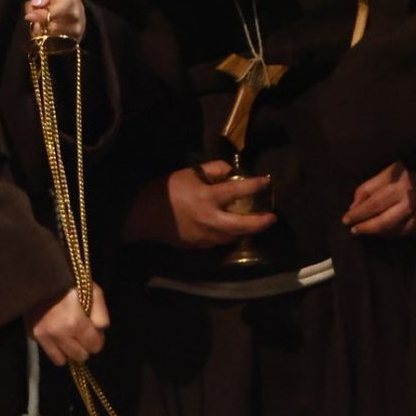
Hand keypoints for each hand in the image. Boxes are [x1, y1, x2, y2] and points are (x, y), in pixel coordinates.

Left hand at [25, 0, 85, 40]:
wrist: (75, 7)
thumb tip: (36, 3)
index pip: (55, 11)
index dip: (40, 15)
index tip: (29, 15)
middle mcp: (75, 17)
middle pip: (51, 27)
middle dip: (37, 22)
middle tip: (33, 14)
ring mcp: (75, 32)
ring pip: (49, 37)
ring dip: (39, 30)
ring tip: (40, 20)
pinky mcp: (72, 44)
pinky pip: (52, 45)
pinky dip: (43, 38)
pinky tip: (44, 29)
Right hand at [25, 284, 109, 365]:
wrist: (40, 274)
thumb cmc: (71, 281)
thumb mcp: (94, 292)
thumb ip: (101, 314)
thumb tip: (100, 331)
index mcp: (75, 323)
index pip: (94, 346)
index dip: (97, 339)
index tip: (94, 331)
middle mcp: (58, 334)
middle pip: (79, 356)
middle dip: (84, 346)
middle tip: (82, 333)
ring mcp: (43, 336)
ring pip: (61, 360)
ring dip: (68, 351)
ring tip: (69, 337)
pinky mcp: (33, 334)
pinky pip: (48, 351)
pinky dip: (54, 346)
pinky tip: (56, 332)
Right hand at [121, 162, 276, 247]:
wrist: (143, 215)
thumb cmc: (166, 190)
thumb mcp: (189, 173)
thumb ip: (212, 170)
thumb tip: (230, 171)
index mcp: (207, 198)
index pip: (238, 191)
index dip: (254, 186)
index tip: (266, 182)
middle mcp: (210, 220)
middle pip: (242, 226)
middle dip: (260, 223)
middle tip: (272, 218)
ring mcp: (204, 236)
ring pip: (232, 237)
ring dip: (245, 231)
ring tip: (254, 224)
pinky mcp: (198, 245)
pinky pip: (219, 241)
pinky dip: (229, 235)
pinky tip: (232, 230)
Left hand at [343, 162, 415, 235]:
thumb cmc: (396, 174)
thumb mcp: (379, 176)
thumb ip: (364, 192)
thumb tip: (353, 209)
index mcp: (398, 188)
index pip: (374, 204)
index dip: (359, 214)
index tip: (346, 220)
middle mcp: (408, 202)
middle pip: (383, 221)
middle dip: (366, 227)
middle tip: (353, 230)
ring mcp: (415, 213)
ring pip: (391, 230)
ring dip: (375, 232)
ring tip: (363, 230)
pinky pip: (400, 232)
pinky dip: (388, 234)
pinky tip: (379, 232)